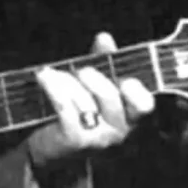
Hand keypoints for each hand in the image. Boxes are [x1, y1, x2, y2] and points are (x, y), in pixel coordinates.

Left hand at [28, 32, 154, 170]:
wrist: (48, 149)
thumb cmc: (75, 114)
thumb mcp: (91, 88)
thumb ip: (102, 63)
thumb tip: (104, 38)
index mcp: (129, 118)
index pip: (144, 105)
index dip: (135, 89)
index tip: (123, 79)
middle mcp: (119, 133)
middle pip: (109, 95)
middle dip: (91, 76)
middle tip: (79, 71)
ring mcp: (98, 139)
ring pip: (85, 100)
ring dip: (65, 81)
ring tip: (50, 74)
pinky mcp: (75, 141)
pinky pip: (65, 107)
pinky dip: (52, 87)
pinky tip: (43, 77)